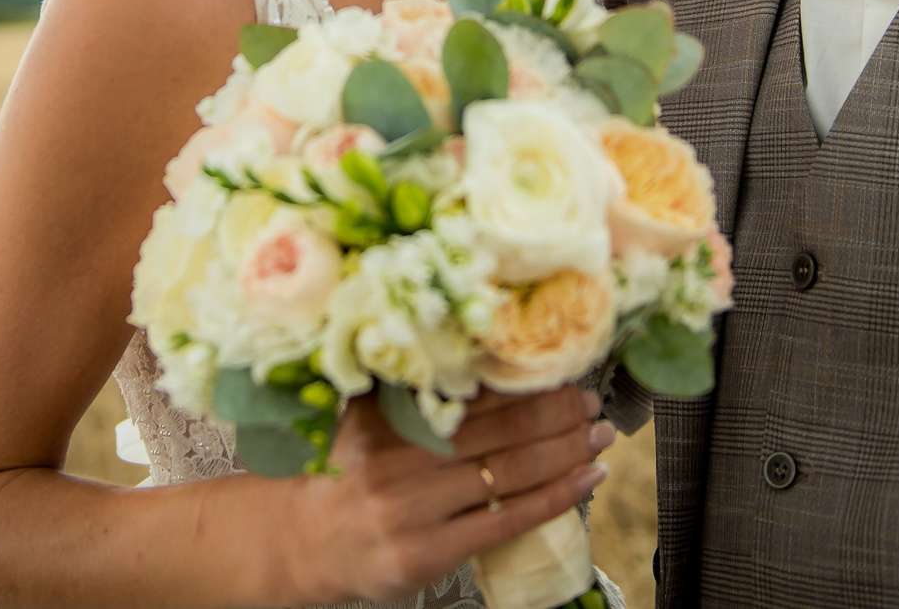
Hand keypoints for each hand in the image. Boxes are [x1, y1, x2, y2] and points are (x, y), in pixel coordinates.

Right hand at [286, 385, 610, 604]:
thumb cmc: (342, 474)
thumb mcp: (364, 418)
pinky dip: (553, 498)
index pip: (474, 393)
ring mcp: (416, 508)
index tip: (563, 369)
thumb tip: (474, 346)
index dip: (526, 381)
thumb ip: (409, 388)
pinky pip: (506, 521)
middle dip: (558, 414)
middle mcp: (402, 458)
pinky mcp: (429, 551)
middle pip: (501, 430)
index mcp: (388, 415)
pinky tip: (583, 481)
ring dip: (566, 452)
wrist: (300, 541)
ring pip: (510, 473)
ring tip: (598, 439)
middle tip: (592, 403)